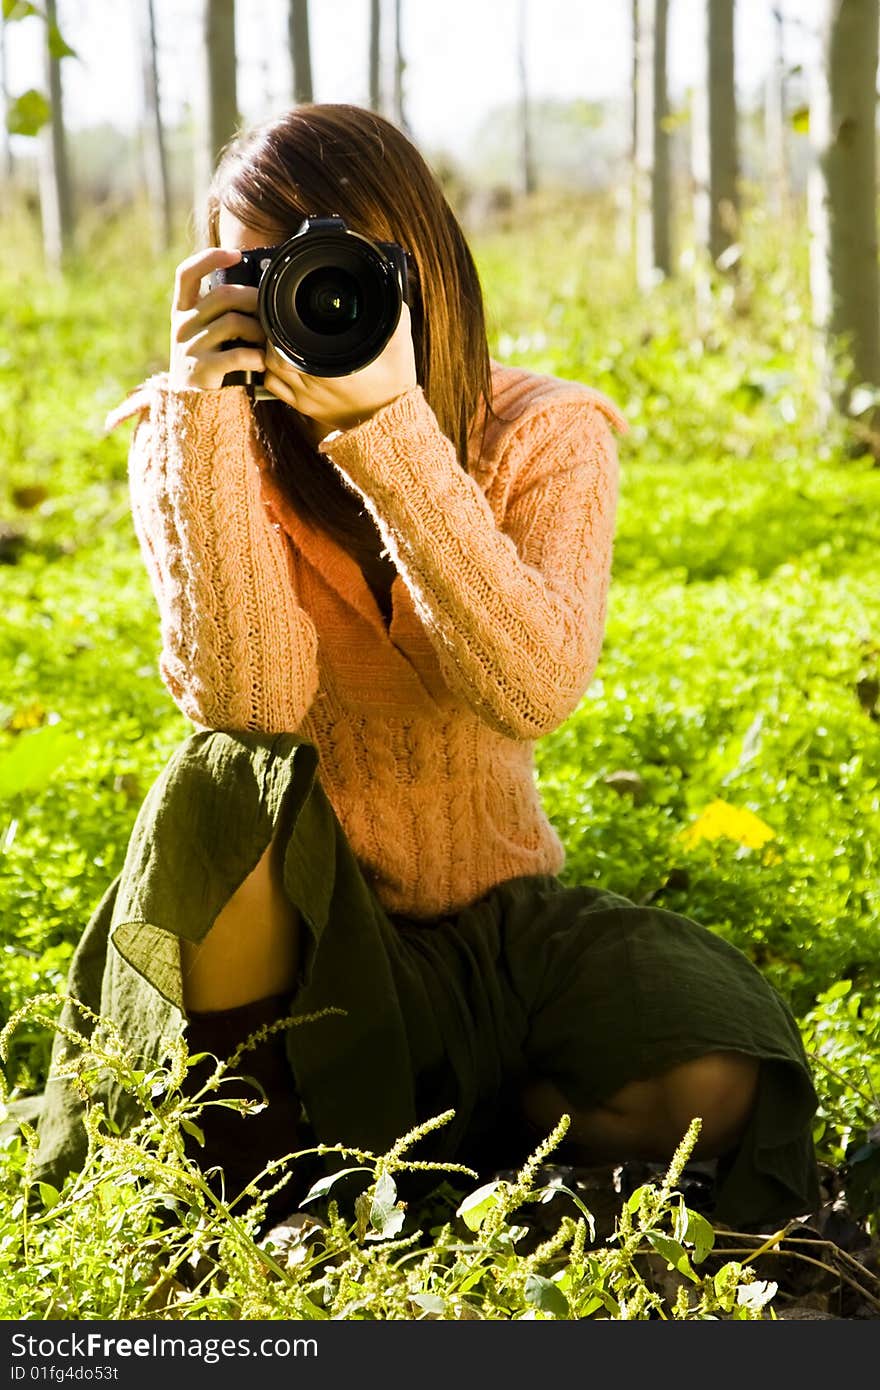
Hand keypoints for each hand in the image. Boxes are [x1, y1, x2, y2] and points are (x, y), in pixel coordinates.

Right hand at [169, 247, 265, 389]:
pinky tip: (260, 362)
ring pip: (233, 322)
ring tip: (266, 342)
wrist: (190, 405)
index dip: (209, 258)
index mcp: (182, 311)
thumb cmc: (206, 363)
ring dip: (258, 330)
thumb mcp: (203, 333)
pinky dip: (255, 357)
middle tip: (268, 311)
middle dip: (253, 299)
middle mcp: (182, 325)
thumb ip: (217, 313)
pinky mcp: (201, 370)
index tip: (234, 254)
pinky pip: (236, 355)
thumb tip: (255, 292)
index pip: (186, 273)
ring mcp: (190, 347)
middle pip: (223, 295)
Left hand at [261, 301, 417, 437]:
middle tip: (283, 320)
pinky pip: (274, 387)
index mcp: (332, 369)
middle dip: (273, 335)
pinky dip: (273, 371)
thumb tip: (390, 289)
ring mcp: (306, 398)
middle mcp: (314, 384)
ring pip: (270, 370)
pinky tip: (285, 360)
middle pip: (272, 354)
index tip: (287, 310)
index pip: (286, 344)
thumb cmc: (394, 387)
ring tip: (283, 338)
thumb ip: (395, 317)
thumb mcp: (399, 347)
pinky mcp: (304, 407)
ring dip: (271, 352)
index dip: (281, 324)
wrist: (390, 424)